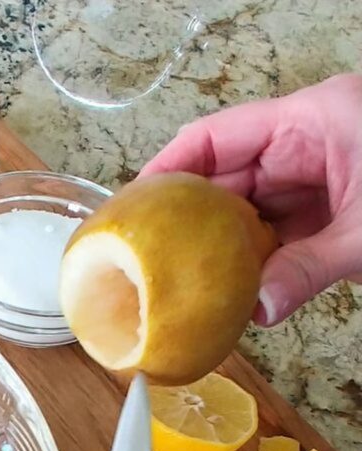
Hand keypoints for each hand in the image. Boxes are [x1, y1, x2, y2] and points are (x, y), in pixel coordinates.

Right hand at [139, 74, 361, 325]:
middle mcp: (310, 139)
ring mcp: (323, 170)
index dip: (167, 169)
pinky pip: (281, 225)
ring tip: (185, 281)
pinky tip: (234, 285)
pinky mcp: (335, 200)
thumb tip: (256, 311)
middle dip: (191, 218)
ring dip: (223, 245)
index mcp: (314, 120)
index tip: (133, 207)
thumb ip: (309, 269)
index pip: (217, 136)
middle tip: (151, 259)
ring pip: (252, 204)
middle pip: (228, 172)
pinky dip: (258, 255)